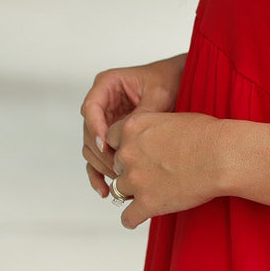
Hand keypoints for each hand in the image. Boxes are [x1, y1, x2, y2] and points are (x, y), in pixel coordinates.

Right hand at [81, 56, 185, 198]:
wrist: (180, 82)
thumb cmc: (169, 80)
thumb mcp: (158, 94)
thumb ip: (142, 114)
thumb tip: (128, 139)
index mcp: (106, 84)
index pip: (90, 108)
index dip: (95, 128)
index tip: (106, 144)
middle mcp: (101, 103)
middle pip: (89, 132)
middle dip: (100, 153)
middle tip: (116, 169)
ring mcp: (104, 121)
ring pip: (92, 148)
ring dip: (100, 166)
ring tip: (117, 181)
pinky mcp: (110, 138)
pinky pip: (99, 157)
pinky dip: (100, 173)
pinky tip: (105, 190)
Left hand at [106, 111, 226, 228]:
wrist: (223, 156)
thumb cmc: (207, 134)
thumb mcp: (172, 118)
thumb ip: (151, 127)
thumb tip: (150, 135)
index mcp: (133, 127)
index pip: (110, 139)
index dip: (124, 145)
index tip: (137, 151)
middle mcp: (128, 153)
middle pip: (116, 165)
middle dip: (131, 168)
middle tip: (152, 171)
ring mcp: (135, 180)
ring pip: (119, 191)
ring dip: (133, 192)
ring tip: (152, 191)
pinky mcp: (146, 204)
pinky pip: (127, 218)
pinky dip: (134, 218)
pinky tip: (142, 215)